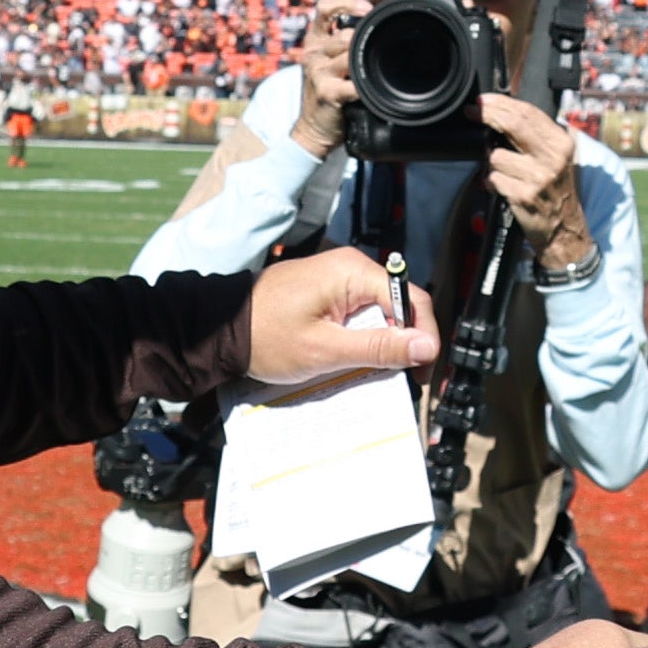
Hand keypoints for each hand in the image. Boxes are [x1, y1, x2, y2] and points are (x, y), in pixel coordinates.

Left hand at [242, 244, 439, 386]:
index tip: (423, 371)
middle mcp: (350, 268)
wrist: (221, 329)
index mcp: (352, 272)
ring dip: (384, 345)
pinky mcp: (327, 293)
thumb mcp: (326, 350)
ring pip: (379, 314)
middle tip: (407, 379)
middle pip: (398, 306)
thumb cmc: (266, 337)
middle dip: (405, 343)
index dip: (424, 335)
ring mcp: (337, 280)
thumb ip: (378, 347)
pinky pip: (358, 316)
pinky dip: (363, 340)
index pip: (410, 298)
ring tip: (382, 376)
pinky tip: (358, 364)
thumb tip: (427, 347)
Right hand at [289, 0, 363, 153]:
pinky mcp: (327, 92)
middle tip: (377, 52)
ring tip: (370, 73)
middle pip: (344, 35)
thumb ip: (346, 43)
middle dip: (363, 43)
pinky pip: (353, 83)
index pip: (324, 7)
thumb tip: (377, 25)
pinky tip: (369, 90)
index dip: (346, 3)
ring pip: (349, 55)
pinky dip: (365, 86)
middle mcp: (313, 52)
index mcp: (314, 39)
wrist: (313, 127)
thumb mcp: (330, 60)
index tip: (367, 8)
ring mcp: (318, 72)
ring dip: (364, 64)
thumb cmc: (329, 90)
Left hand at [478, 92, 592, 279]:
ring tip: (504, 171)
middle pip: (513, 124)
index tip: (483, 100)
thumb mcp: (557, 157)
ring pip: (496, 155)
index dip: (501, 103)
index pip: (528, 113)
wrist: (564, 227)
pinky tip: (503, 187)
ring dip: (491, 163)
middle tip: (472, 111)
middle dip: (487, 114)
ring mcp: (538, 178)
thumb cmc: (555, 189)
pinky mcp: (523, 196)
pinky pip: (493, 178)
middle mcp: (553, 158)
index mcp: (561, 143)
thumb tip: (503, 111)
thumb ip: (536, 134)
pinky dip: (492, 182)